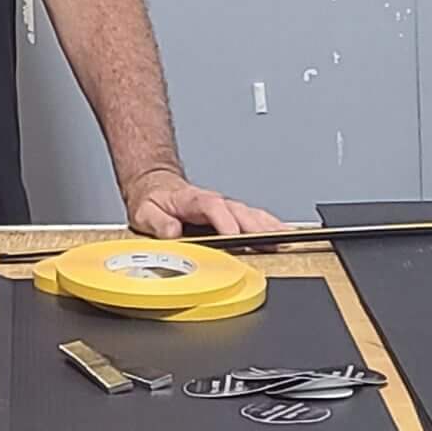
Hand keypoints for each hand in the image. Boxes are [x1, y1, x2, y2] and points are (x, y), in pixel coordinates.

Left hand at [123, 167, 288, 239]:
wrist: (156, 188)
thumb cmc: (154, 202)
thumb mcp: (145, 212)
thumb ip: (158, 222)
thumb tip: (172, 232)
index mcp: (193, 199)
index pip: (212, 206)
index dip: (225, 221)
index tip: (234, 236)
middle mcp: (214, 202)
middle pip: (240, 211)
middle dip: (256, 226)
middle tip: (272, 241)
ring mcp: (226, 208)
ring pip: (252, 215)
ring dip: (269, 227)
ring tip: (286, 239)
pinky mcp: (232, 216)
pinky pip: (255, 219)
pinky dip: (271, 227)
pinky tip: (284, 235)